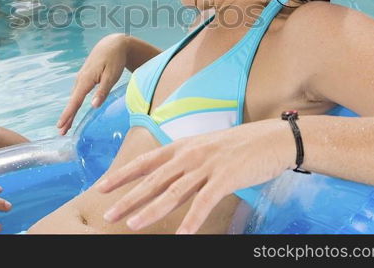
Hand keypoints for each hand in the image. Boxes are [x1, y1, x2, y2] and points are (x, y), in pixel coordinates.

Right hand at [56, 34, 128, 134]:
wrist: (113, 44)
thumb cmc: (114, 60)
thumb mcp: (112, 76)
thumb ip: (103, 91)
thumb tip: (93, 106)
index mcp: (86, 80)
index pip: (75, 101)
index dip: (67, 114)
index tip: (60, 126)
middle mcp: (80, 79)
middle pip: (72, 101)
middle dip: (66, 117)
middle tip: (61, 132)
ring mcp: (81, 78)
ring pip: (74, 98)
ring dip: (69, 111)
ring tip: (66, 126)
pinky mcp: (84, 77)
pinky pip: (77, 93)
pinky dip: (74, 103)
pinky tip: (73, 110)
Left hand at [95, 120, 293, 233]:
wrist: (271, 139)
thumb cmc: (239, 146)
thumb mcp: (205, 147)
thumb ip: (184, 160)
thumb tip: (165, 175)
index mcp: (183, 146)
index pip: (145, 162)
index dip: (122, 175)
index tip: (102, 186)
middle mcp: (190, 155)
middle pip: (153, 180)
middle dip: (128, 198)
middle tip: (109, 213)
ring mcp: (207, 166)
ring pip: (172, 193)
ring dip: (150, 210)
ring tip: (133, 225)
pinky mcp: (225, 178)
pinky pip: (204, 203)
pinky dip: (191, 220)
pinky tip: (181, 235)